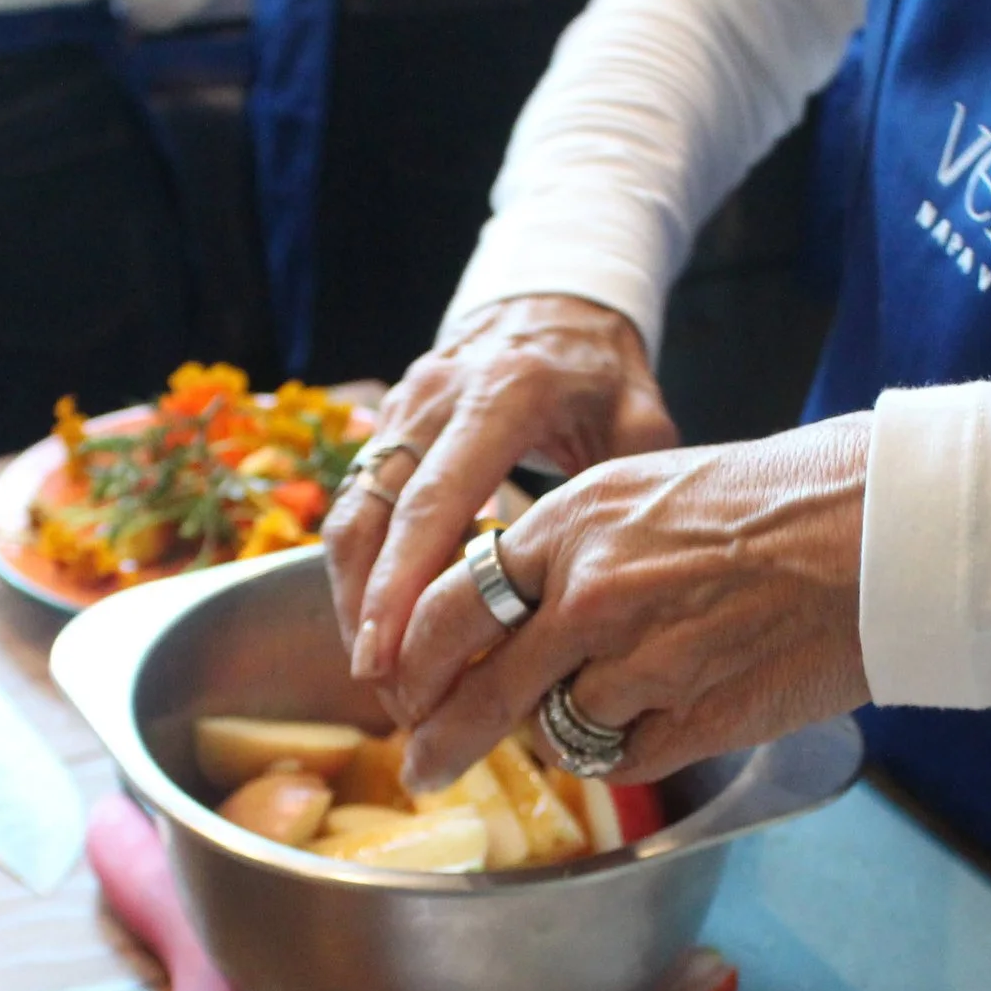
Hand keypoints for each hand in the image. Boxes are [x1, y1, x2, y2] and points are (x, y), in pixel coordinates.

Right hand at [322, 295, 677, 693]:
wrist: (554, 302)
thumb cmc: (603, 374)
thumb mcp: (641, 419)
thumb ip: (630, 492)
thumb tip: (617, 584)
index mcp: (504, 394)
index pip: (434, 500)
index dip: (403, 584)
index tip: (387, 655)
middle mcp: (437, 395)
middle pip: (373, 514)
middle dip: (367, 610)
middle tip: (383, 688)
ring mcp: (401, 407)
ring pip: (349, 513)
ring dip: (353, 597)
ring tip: (378, 674)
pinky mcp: (384, 424)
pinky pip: (355, 505)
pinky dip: (361, 571)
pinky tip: (381, 628)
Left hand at [385, 418, 873, 791]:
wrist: (877, 533)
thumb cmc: (772, 501)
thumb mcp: (645, 489)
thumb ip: (569, 549)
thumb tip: (504, 612)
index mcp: (571, 523)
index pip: (448, 603)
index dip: (413, 660)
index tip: (401, 687)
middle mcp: (590, 595)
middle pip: (477, 689)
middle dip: (438, 738)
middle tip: (422, 765)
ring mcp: (639, 664)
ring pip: (554, 728)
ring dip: (563, 728)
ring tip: (606, 704)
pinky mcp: (691, 721)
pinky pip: (620, 757)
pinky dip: (625, 749)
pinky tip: (660, 716)